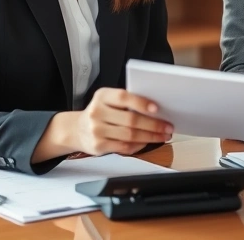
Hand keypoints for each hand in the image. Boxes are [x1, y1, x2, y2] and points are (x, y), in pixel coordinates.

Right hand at [35, 88, 172, 160]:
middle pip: (131, 120)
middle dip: (153, 125)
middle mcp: (97, 112)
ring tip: (163, 136)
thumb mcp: (107, 101)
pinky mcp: (98, 146)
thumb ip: (126, 102)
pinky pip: (124, 147)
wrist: (76, 130)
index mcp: (102, 96)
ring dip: (151, 137)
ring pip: (130, 135)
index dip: (141, 103)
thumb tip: (155, 110)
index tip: (157, 108)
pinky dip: (139, 145)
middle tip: (167, 126)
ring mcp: (97, 130)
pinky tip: (148, 142)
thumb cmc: (99, 113)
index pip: (123, 97)